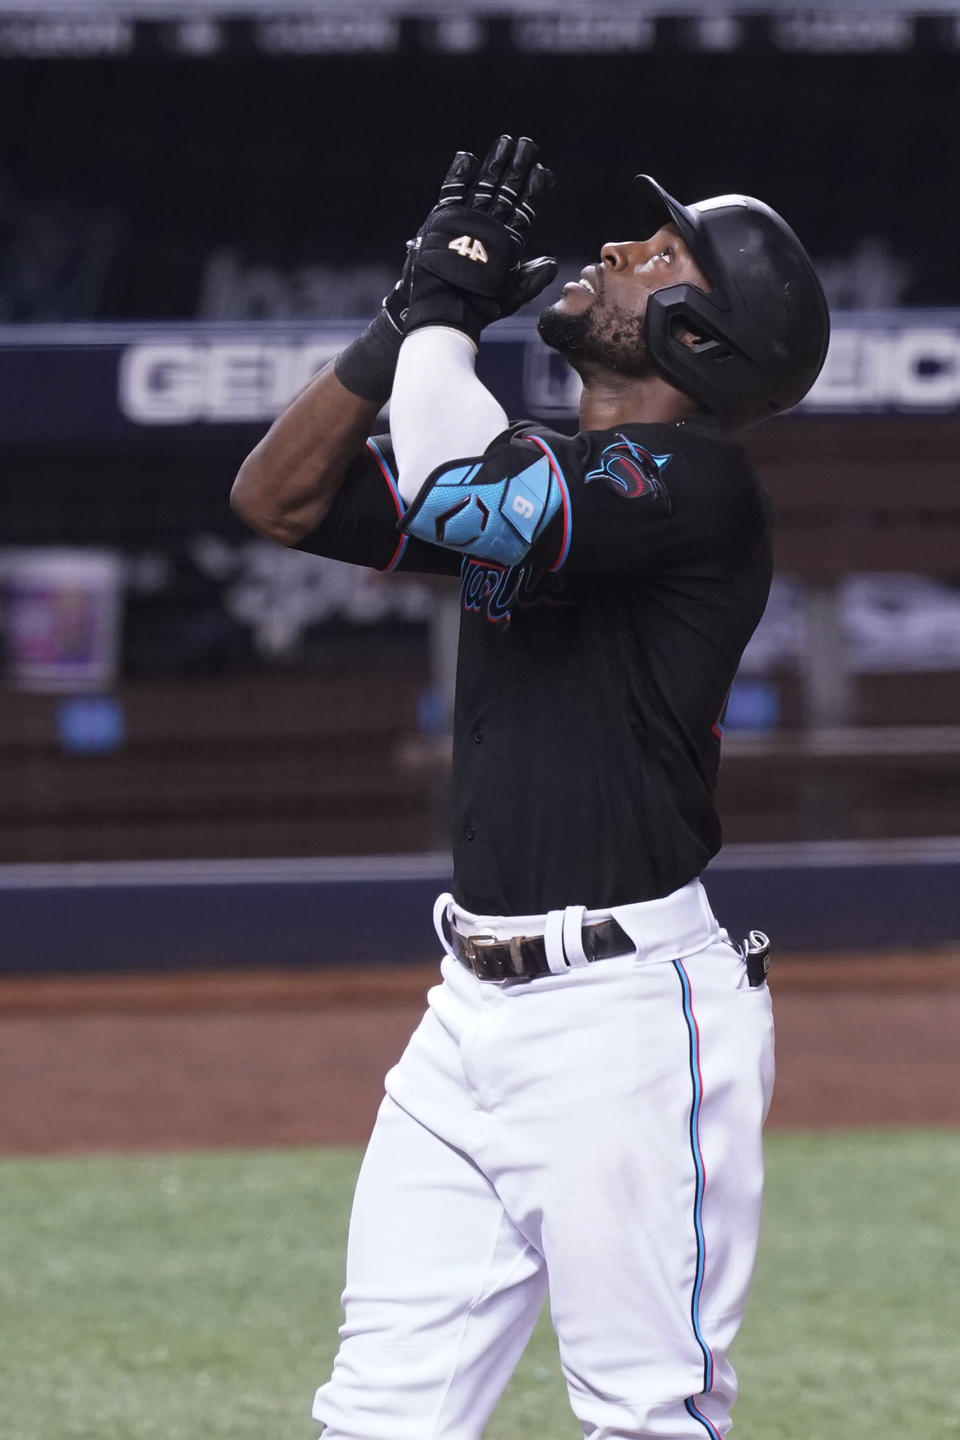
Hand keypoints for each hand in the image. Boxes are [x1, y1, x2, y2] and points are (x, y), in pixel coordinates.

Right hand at [404, 134, 555, 342]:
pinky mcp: (444, 219)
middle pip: (506, 192)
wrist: (444, 309)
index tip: (544, 172)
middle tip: (528, 145)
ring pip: (483, 187)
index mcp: (507, 241)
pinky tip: (467, 158)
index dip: (535, 191)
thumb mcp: (510, 295)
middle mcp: (489, 227)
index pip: (525, 210)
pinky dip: (458, 176)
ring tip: (505, 142)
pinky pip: (452, 193)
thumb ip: (531, 279)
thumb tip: (552, 263)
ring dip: (494, 164)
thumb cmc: (477, 306)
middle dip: (518, 169)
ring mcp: (467, 221)